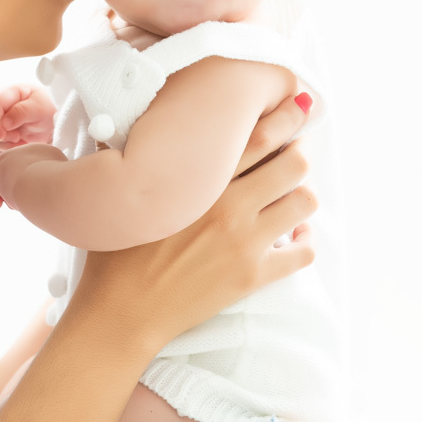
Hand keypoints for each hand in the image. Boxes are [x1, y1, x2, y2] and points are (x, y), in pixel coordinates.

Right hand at [0, 85, 57, 154]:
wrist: (53, 123)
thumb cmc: (48, 110)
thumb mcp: (40, 108)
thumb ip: (22, 112)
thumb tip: (4, 123)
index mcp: (9, 92)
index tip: (2, 136)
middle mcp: (0, 104)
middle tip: (18, 138)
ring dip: (3, 143)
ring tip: (22, 142)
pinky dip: (4, 148)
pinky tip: (19, 145)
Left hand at [0, 143, 68, 209]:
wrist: (48, 187)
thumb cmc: (60, 190)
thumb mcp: (66, 183)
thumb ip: (58, 183)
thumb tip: (57, 194)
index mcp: (46, 152)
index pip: (34, 165)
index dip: (33, 181)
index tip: (34, 196)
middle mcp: (27, 150)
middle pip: (19, 168)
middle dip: (20, 186)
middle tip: (23, 201)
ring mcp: (10, 157)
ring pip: (5, 175)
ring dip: (8, 191)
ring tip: (15, 204)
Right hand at [69, 93, 316, 345]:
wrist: (121, 312)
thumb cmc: (115, 252)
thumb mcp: (119, 191)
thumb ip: (130, 150)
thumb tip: (126, 116)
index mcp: (202, 180)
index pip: (260, 134)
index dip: (285, 118)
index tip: (293, 110)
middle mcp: (230, 206)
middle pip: (294, 162)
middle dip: (299, 151)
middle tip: (290, 152)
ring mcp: (245, 242)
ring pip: (305, 202)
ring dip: (301, 194)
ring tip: (288, 194)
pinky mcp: (253, 277)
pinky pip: (303, 252)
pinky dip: (305, 240)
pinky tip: (293, 236)